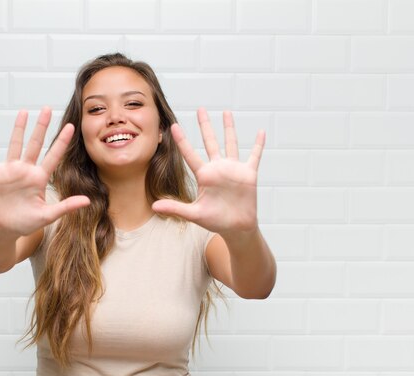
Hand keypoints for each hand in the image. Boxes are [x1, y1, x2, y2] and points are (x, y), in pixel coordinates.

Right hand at [0, 107, 89, 239]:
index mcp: (39, 179)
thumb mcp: (47, 215)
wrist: (4, 229)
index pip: (53, 156)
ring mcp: (10, 171)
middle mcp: (26, 170)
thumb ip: (66, 206)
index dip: (61, 141)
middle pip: (35, 143)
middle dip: (41, 126)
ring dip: (19, 128)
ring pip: (15, 144)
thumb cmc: (25, 223)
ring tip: (24, 112)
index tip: (71, 126)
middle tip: (47, 108)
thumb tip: (87, 201)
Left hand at [152, 108, 264, 237]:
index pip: (190, 154)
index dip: (182, 141)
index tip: (174, 126)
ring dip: (229, 128)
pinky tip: (260, 132)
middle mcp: (217, 168)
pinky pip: (254, 155)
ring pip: (230, 143)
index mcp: (204, 175)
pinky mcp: (248, 173)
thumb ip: (175, 208)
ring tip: (226, 112)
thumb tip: (153, 206)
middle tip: (200, 109)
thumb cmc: (215, 221)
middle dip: (205, 125)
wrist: (236, 228)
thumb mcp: (194, 214)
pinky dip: (258, 144)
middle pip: (210, 142)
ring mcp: (233, 169)